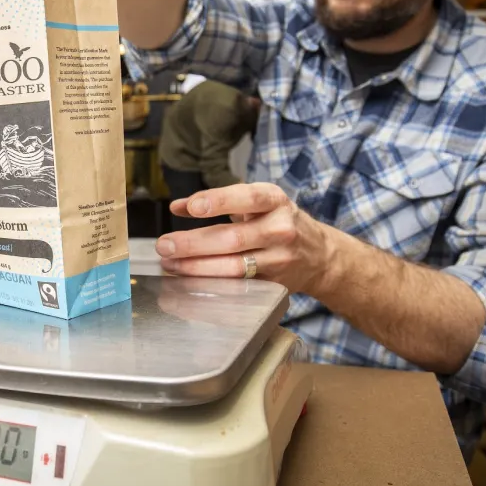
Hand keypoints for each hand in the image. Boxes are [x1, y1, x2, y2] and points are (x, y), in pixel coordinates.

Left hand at [155, 183, 339, 295]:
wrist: (320, 255)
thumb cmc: (278, 222)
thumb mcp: (256, 202)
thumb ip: (218, 201)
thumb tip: (177, 206)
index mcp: (275, 201)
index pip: (247, 198)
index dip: (219, 201)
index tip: (192, 207)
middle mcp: (280, 229)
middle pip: (233, 239)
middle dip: (194, 244)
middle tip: (165, 245)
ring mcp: (279, 260)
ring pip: (234, 267)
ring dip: (197, 267)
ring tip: (170, 263)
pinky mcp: (274, 284)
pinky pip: (238, 286)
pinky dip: (211, 284)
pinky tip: (189, 281)